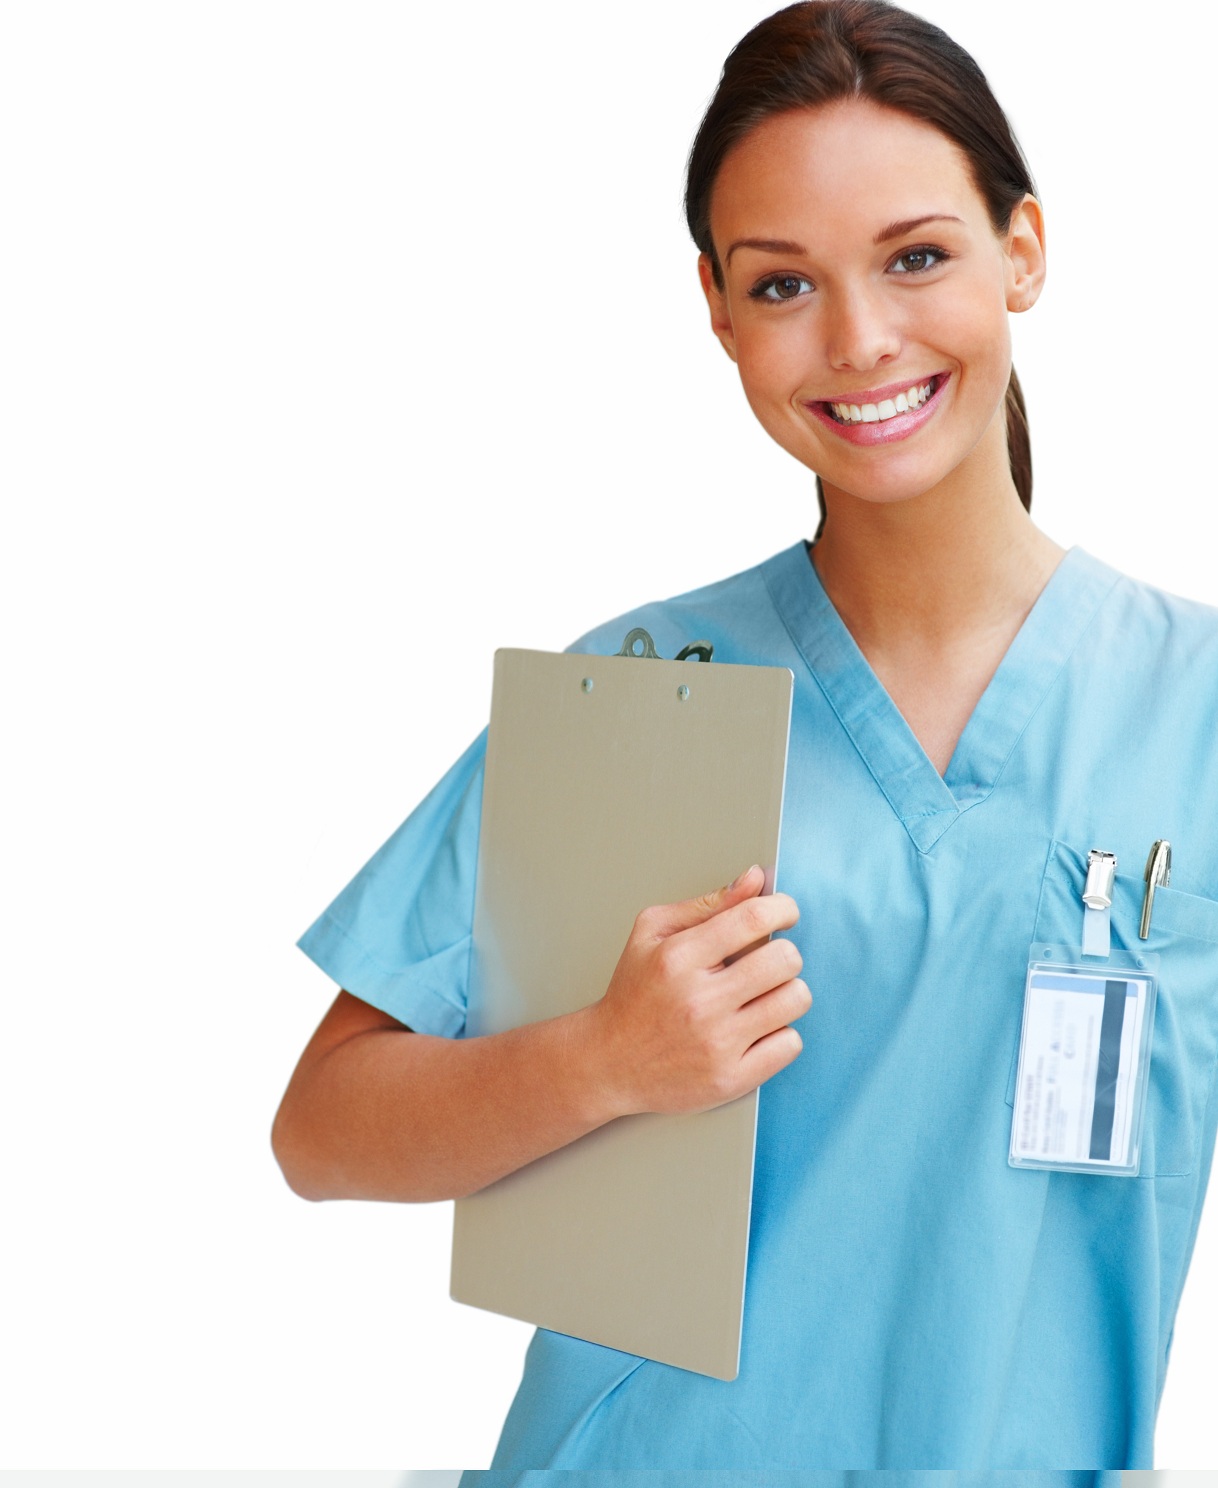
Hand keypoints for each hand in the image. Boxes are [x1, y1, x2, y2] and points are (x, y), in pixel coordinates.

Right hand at [580, 865, 808, 1117]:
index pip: (754, 918)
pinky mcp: (731, 1079)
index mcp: (679, 957)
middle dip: (783, 953)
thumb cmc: (634, 993)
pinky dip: (781, 1033)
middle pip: (784, 959)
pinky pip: (790, 1043)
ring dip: (786, 992)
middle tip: (767, 961)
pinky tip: (757, 1029)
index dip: (783, 908)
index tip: (786, 913)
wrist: (608, 1062)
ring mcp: (717, 1043)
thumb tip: (755, 879)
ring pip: (795, 999)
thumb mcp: (653, 933)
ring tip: (763, 995)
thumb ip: (708, 904)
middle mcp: (699, 1001)